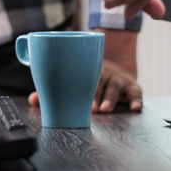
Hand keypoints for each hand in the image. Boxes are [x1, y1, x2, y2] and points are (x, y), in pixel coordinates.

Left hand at [28, 28, 142, 112]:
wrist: (116, 61)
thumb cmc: (86, 74)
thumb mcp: (73, 78)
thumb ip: (53, 88)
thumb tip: (33, 100)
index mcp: (86, 67)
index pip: (81, 72)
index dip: (78, 82)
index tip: (75, 96)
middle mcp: (103, 71)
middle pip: (99, 80)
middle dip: (95, 94)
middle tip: (91, 107)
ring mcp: (117, 78)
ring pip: (116, 85)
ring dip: (111, 97)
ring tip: (105, 109)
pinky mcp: (132, 85)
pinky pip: (136, 91)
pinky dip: (137, 99)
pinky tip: (136, 108)